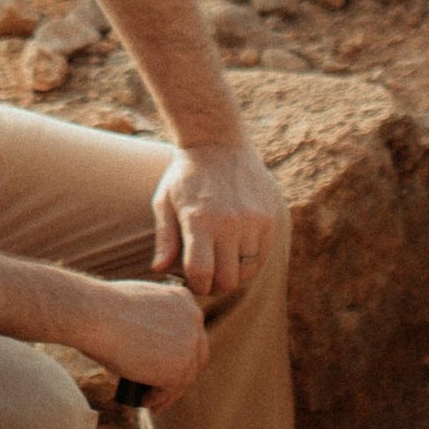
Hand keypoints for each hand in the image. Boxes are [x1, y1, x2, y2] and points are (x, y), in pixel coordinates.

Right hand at [81, 275, 207, 405]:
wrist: (96, 315)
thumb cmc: (104, 309)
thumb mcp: (137, 304)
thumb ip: (153, 320)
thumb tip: (150, 345)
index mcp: (183, 298)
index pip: (189, 332)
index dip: (178, 353)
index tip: (163, 366)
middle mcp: (194, 318)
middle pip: (194, 355)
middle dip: (178, 374)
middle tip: (159, 388)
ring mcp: (190, 344)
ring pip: (184, 375)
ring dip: (167, 391)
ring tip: (149, 400)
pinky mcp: (180, 367)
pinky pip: (172, 388)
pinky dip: (160, 398)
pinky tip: (146, 402)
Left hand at [151, 140, 280, 300]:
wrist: (219, 142)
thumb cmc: (186, 176)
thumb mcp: (164, 201)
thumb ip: (164, 238)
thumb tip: (159, 269)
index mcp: (199, 220)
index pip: (202, 273)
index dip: (196, 286)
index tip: (192, 281)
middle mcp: (229, 222)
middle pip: (228, 279)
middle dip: (215, 285)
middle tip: (207, 278)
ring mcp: (253, 220)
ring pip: (248, 270)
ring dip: (234, 273)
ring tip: (221, 263)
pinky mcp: (270, 216)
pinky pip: (263, 255)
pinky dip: (250, 261)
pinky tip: (236, 251)